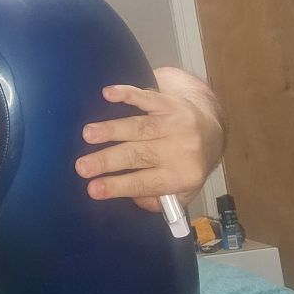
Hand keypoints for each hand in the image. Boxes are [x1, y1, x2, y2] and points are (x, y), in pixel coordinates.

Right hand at [75, 75, 223, 211]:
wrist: (212, 129)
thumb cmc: (188, 164)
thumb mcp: (182, 192)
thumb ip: (156, 200)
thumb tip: (131, 197)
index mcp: (181, 176)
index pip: (144, 182)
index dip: (117, 186)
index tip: (92, 189)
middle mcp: (179, 149)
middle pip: (137, 155)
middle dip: (107, 161)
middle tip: (81, 166)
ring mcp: (174, 123)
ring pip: (138, 127)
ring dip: (111, 129)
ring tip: (88, 134)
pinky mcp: (169, 102)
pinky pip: (147, 97)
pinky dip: (128, 93)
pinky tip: (109, 94)